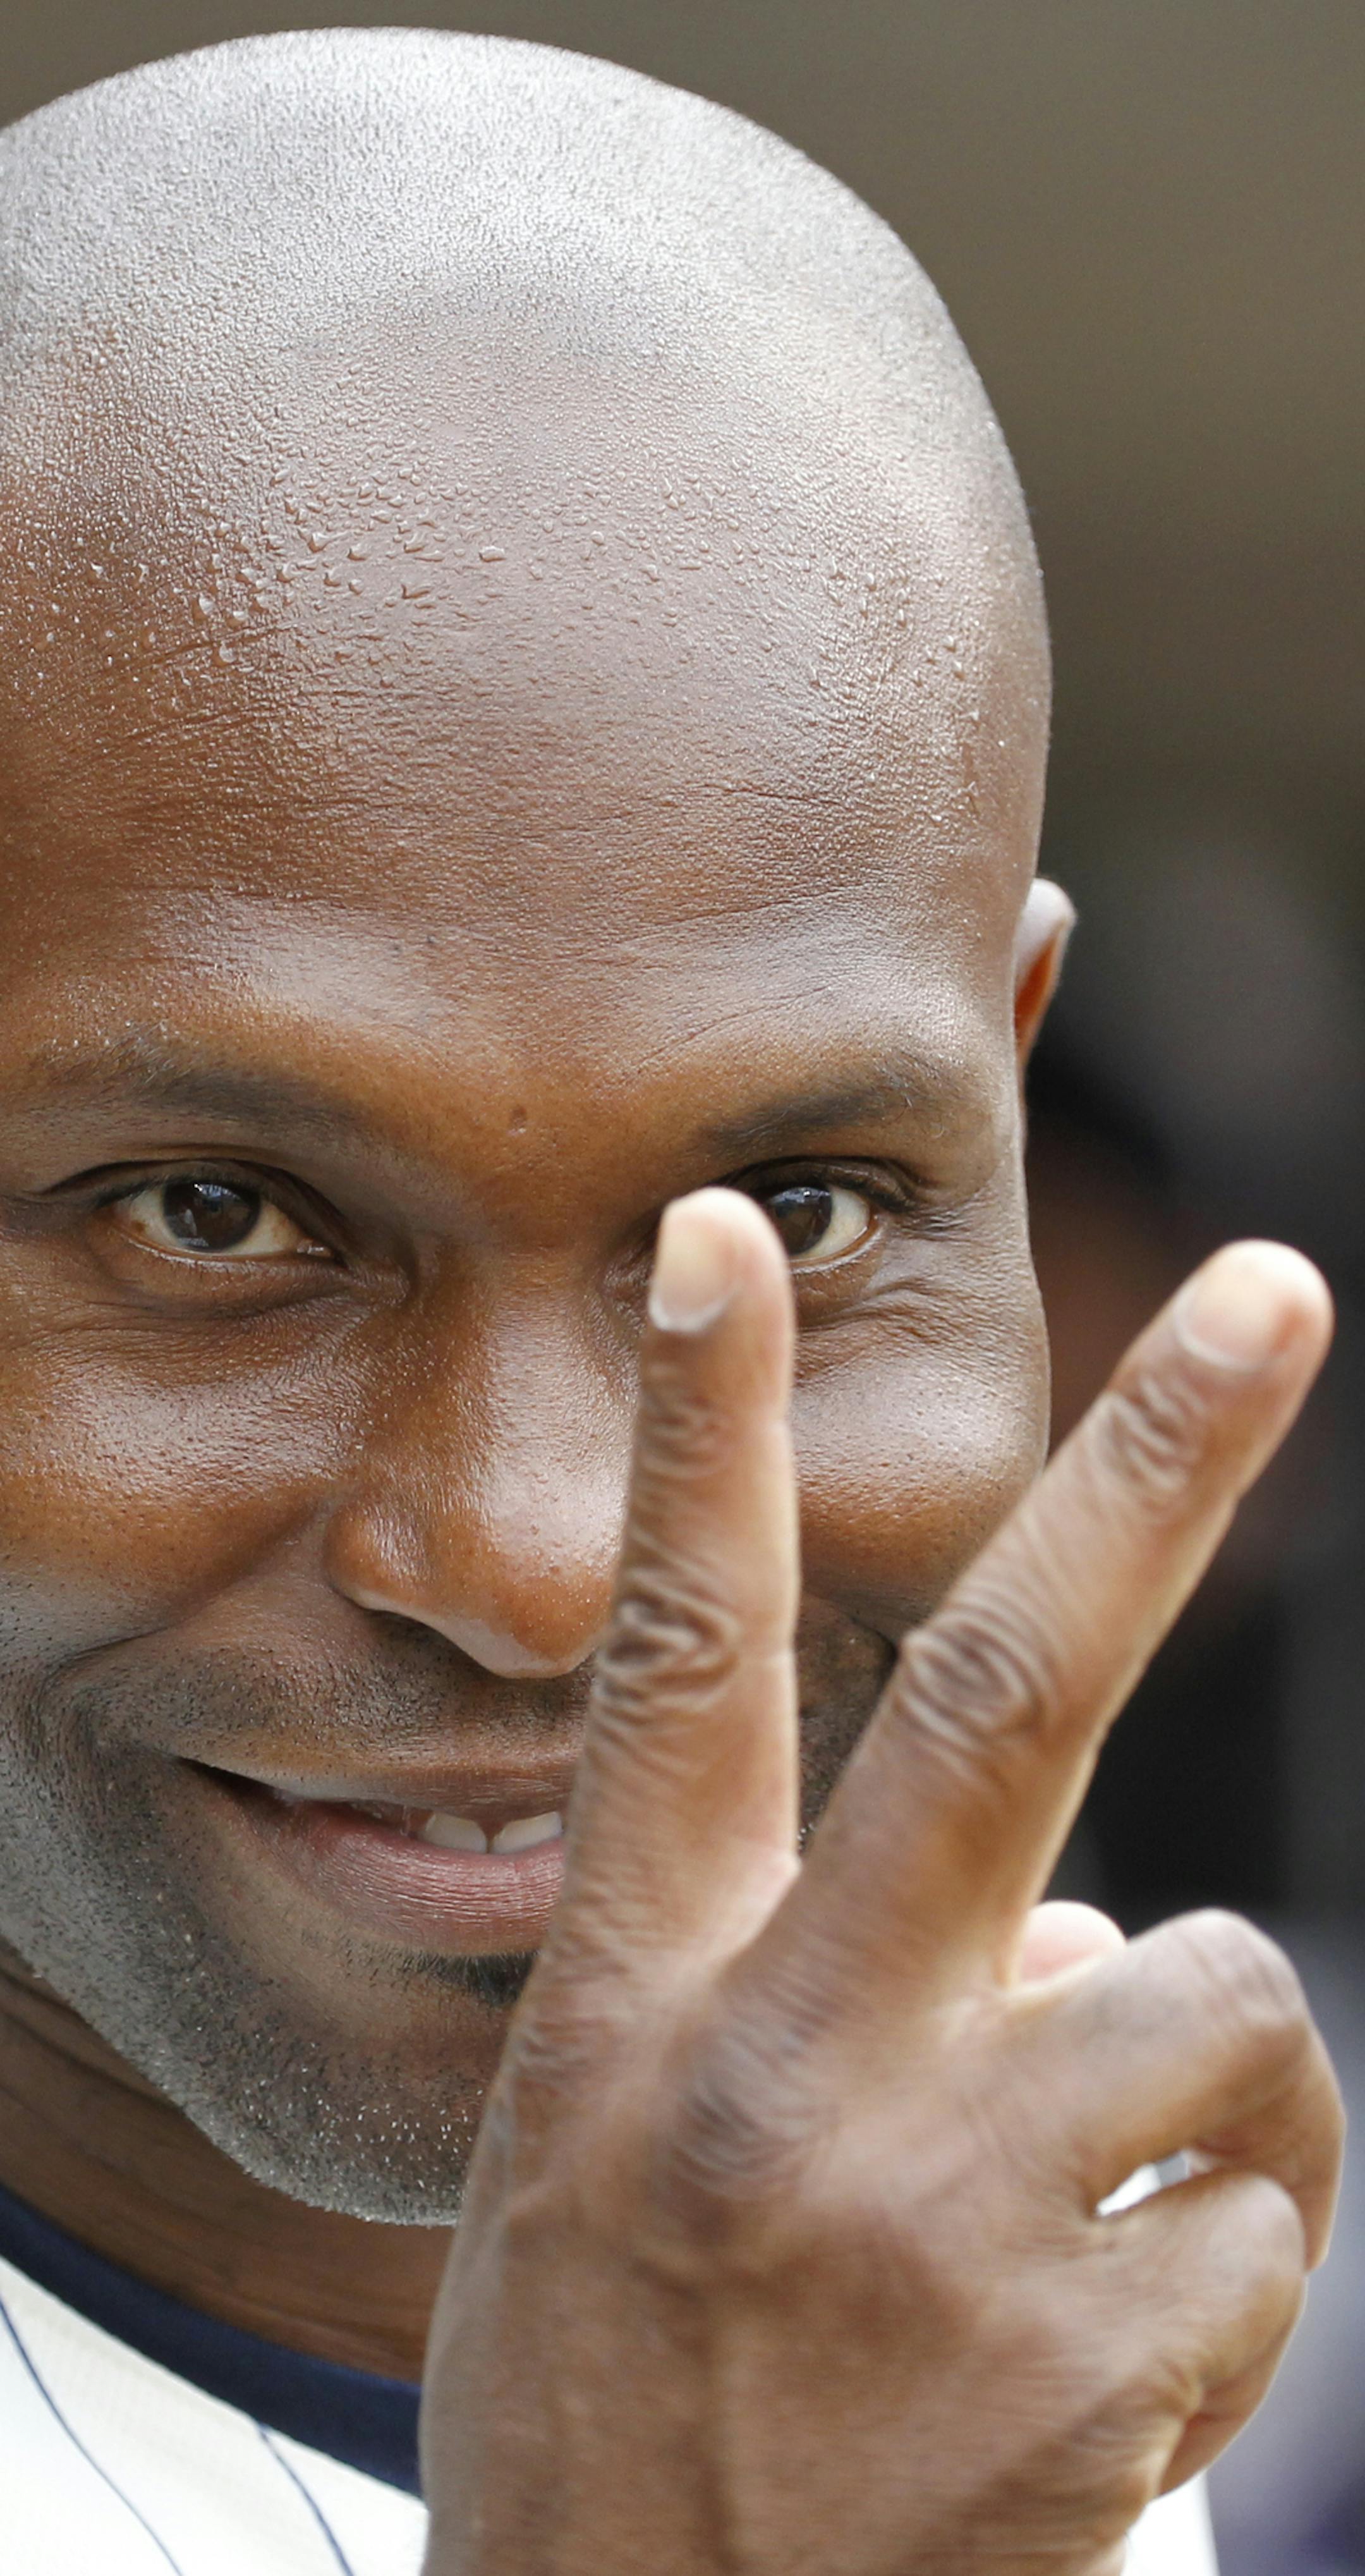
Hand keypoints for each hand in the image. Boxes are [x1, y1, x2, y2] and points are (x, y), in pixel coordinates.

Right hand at [421, 1194, 1340, 2575]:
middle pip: (1013, 1697)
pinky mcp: (1099, 2362)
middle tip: (1273, 1284)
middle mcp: (791, 2069)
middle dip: (1150, 1465)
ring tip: (1064, 2233)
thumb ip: (815, 1996)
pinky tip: (1082, 2376)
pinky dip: (1214, 2263)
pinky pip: (1264, 2215)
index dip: (697, 1435)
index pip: (673, 1660)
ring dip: (1198, 2085)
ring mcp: (951, 2215)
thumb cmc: (634, 2398)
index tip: (719, 1237)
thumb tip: (1084, 1919)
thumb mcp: (618, 2168)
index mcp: (643, 2001)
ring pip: (1220, 1997)